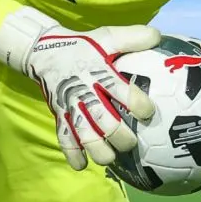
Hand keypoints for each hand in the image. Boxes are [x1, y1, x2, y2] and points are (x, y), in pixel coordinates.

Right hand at [21, 23, 160, 169]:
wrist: (42, 50)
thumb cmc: (81, 46)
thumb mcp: (106, 36)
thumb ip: (132, 37)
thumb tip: (158, 36)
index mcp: (99, 72)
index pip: (120, 90)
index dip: (136, 103)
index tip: (148, 113)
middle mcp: (84, 91)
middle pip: (103, 119)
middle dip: (119, 136)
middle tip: (132, 143)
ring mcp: (69, 105)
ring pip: (83, 133)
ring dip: (97, 149)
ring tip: (110, 159)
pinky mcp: (58, 115)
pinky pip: (63, 137)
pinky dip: (72, 153)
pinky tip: (82, 165)